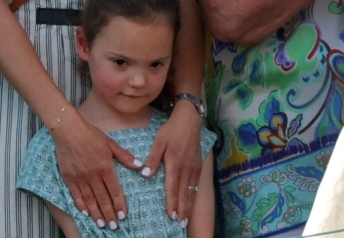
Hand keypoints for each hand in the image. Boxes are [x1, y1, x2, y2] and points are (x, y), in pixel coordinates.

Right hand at [53, 112, 142, 228]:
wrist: (69, 131)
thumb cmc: (92, 135)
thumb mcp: (111, 144)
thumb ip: (124, 157)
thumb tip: (139, 166)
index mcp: (105, 167)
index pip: (115, 190)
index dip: (119, 204)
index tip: (123, 216)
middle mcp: (93, 175)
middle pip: (102, 199)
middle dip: (109, 214)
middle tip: (114, 226)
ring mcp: (80, 178)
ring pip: (89, 200)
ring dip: (96, 214)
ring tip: (101, 224)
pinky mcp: (69, 178)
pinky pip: (75, 195)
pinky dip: (81, 205)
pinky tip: (86, 213)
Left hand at [142, 101, 203, 223]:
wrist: (189, 120)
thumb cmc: (171, 130)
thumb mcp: (159, 142)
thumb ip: (152, 159)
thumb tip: (145, 174)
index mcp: (175, 164)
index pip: (173, 188)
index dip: (172, 203)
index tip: (171, 216)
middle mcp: (186, 168)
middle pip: (184, 193)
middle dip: (182, 209)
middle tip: (180, 223)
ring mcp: (194, 167)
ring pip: (192, 190)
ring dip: (189, 205)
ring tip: (186, 218)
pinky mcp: (198, 164)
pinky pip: (196, 183)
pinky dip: (194, 194)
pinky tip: (192, 200)